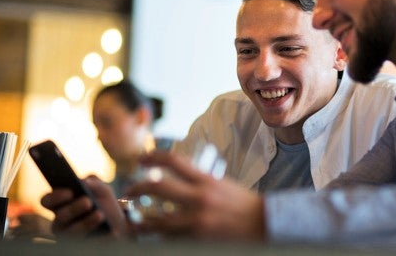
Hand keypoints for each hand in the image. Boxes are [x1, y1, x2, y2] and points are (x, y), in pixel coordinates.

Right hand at [40, 175, 127, 237]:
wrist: (118, 222)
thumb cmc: (104, 202)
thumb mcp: (102, 189)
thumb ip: (94, 182)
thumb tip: (85, 181)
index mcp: (60, 204)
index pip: (47, 200)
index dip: (55, 196)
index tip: (70, 192)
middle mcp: (60, 221)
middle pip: (59, 217)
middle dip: (73, 209)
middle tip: (88, 201)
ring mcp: (69, 235)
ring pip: (72, 232)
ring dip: (86, 223)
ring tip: (100, 214)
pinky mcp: (80, 246)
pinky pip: (87, 244)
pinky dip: (100, 238)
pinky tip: (111, 231)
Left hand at [125, 151, 265, 240]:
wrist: (265, 224)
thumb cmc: (245, 205)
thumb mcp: (222, 185)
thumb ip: (200, 182)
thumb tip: (178, 179)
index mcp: (207, 180)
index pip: (174, 161)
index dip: (153, 157)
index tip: (142, 159)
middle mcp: (200, 198)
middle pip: (157, 187)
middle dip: (137, 188)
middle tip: (129, 191)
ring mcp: (197, 221)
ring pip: (157, 220)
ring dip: (141, 221)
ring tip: (132, 222)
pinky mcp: (197, 239)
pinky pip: (171, 239)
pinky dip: (160, 238)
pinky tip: (153, 237)